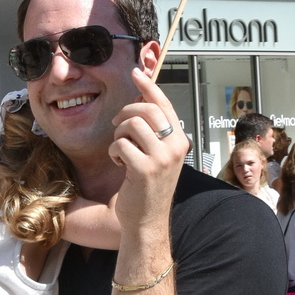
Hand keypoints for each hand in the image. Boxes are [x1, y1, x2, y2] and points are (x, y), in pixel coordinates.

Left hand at [109, 69, 189, 233]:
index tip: (135, 73)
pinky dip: (114, 151)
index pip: (164, 105)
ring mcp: (162, 159)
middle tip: (116, 125)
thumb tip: (140, 101)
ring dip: (118, 134)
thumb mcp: (158, 156)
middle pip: (146, 110)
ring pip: (132, 125)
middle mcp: (175, 147)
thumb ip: (153, 132)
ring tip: (119, 150)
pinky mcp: (144, 169)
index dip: (148, 86)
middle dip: (125, 113)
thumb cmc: (148, 187)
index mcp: (181, 141)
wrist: (147, 221)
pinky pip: (120, 144)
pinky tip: (118, 163)